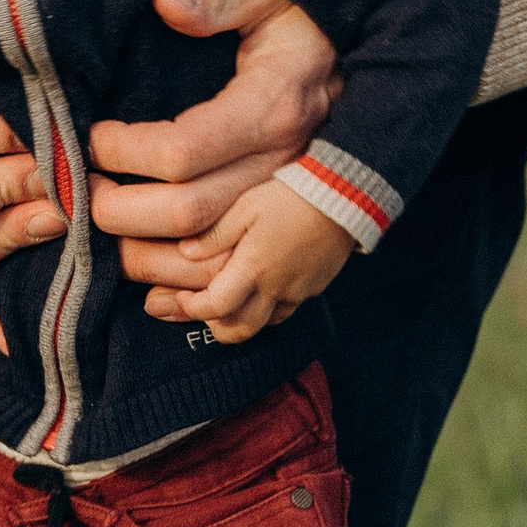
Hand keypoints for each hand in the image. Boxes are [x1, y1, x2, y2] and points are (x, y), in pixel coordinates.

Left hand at [88, 0, 342, 285]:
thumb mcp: (273, 4)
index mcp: (272, 110)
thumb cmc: (310, 39)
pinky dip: (188, 294)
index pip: (182, 150)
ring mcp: (287, 210)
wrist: (379, 88)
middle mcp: (281, 169)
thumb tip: (164, 1)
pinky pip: (237, 286)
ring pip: (207, 261)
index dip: (125, 150)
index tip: (93, 138)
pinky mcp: (290, 237)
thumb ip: (219, 1)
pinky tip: (150, 281)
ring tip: (103, 230)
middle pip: (188, 214)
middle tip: (81, 190)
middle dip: (120, 209)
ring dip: (144, 258)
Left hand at [142, 181, 354, 345]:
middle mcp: (276, 288)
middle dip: (214, 327)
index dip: (191, 308)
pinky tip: (260, 287)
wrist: (345, 195)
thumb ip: (215, 234)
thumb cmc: (290, 195)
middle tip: (201, 307)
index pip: (215, 308)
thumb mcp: (245, 207)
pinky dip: (268, 308)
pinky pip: (286, 310)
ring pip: (264, 324)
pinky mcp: (314, 286)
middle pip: (240, 331)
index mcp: (254, 269)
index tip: (180, 296)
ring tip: (230, 296)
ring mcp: (298, 291)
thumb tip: (185, 253)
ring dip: (242, 319)